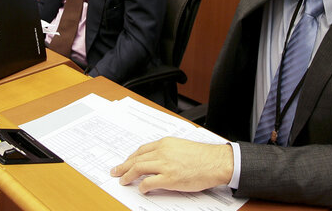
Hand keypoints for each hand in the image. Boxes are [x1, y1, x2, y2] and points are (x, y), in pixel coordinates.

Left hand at [111, 137, 232, 193]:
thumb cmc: (203, 156)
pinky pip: (148, 182)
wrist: (216, 162)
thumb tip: (157, 161)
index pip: (142, 150)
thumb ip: (168, 152)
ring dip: (127, 175)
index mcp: (165, 143)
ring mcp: (165, 165)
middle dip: (123, 166)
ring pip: (138, 168)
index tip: (126, 162)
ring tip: (122, 180)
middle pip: (136, 158)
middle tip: (115, 171)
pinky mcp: (169, 178)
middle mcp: (162, 152)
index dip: (131, 157)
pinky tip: (140, 189)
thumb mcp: (181, 147)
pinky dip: (142, 186)